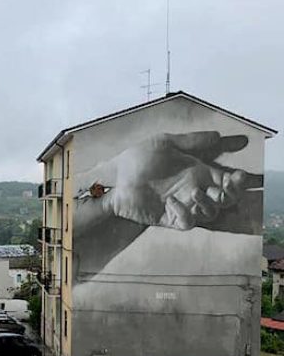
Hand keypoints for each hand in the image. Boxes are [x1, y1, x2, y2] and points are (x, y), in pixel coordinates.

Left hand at [76, 132, 259, 230]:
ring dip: (209, 204)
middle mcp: (194, 190)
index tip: (239, 175)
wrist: (115, 176)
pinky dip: (186, 213)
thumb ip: (191, 141)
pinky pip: (187, 221)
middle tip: (226, 186)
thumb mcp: (164, 143)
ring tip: (195, 192)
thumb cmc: (138, 158)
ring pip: (210, 212)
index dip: (238, 181)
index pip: (226, 180)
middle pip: (225, 199)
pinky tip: (173, 202)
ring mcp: (183, 205)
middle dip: (231, 194)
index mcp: (197, 172)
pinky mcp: (169, 217)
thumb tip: (217, 134)